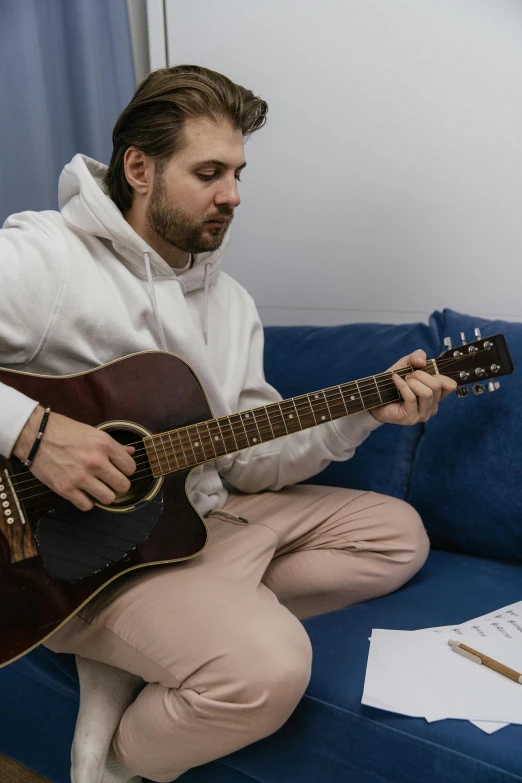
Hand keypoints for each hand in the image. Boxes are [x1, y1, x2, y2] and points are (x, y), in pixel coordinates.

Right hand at [13, 405, 135, 510]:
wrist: (35, 435)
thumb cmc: (65, 431)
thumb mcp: (93, 432)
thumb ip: (114, 445)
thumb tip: (131, 452)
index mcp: (105, 445)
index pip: (131, 467)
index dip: (126, 470)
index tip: (119, 470)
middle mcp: (95, 461)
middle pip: (123, 486)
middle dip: (118, 485)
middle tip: (110, 481)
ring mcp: (81, 477)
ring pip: (109, 499)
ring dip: (104, 495)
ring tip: (97, 488)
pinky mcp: (66, 489)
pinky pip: (87, 506)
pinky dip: (87, 501)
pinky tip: (83, 493)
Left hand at [369, 349, 457, 425]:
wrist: (376, 397)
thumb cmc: (394, 382)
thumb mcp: (406, 364)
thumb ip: (417, 356)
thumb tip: (422, 362)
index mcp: (436, 395)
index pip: (450, 385)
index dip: (438, 374)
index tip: (423, 370)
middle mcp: (433, 406)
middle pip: (437, 386)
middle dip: (420, 375)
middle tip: (408, 376)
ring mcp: (423, 415)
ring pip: (427, 393)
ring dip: (412, 382)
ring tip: (403, 380)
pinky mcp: (411, 418)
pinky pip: (412, 398)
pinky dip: (402, 386)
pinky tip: (395, 380)